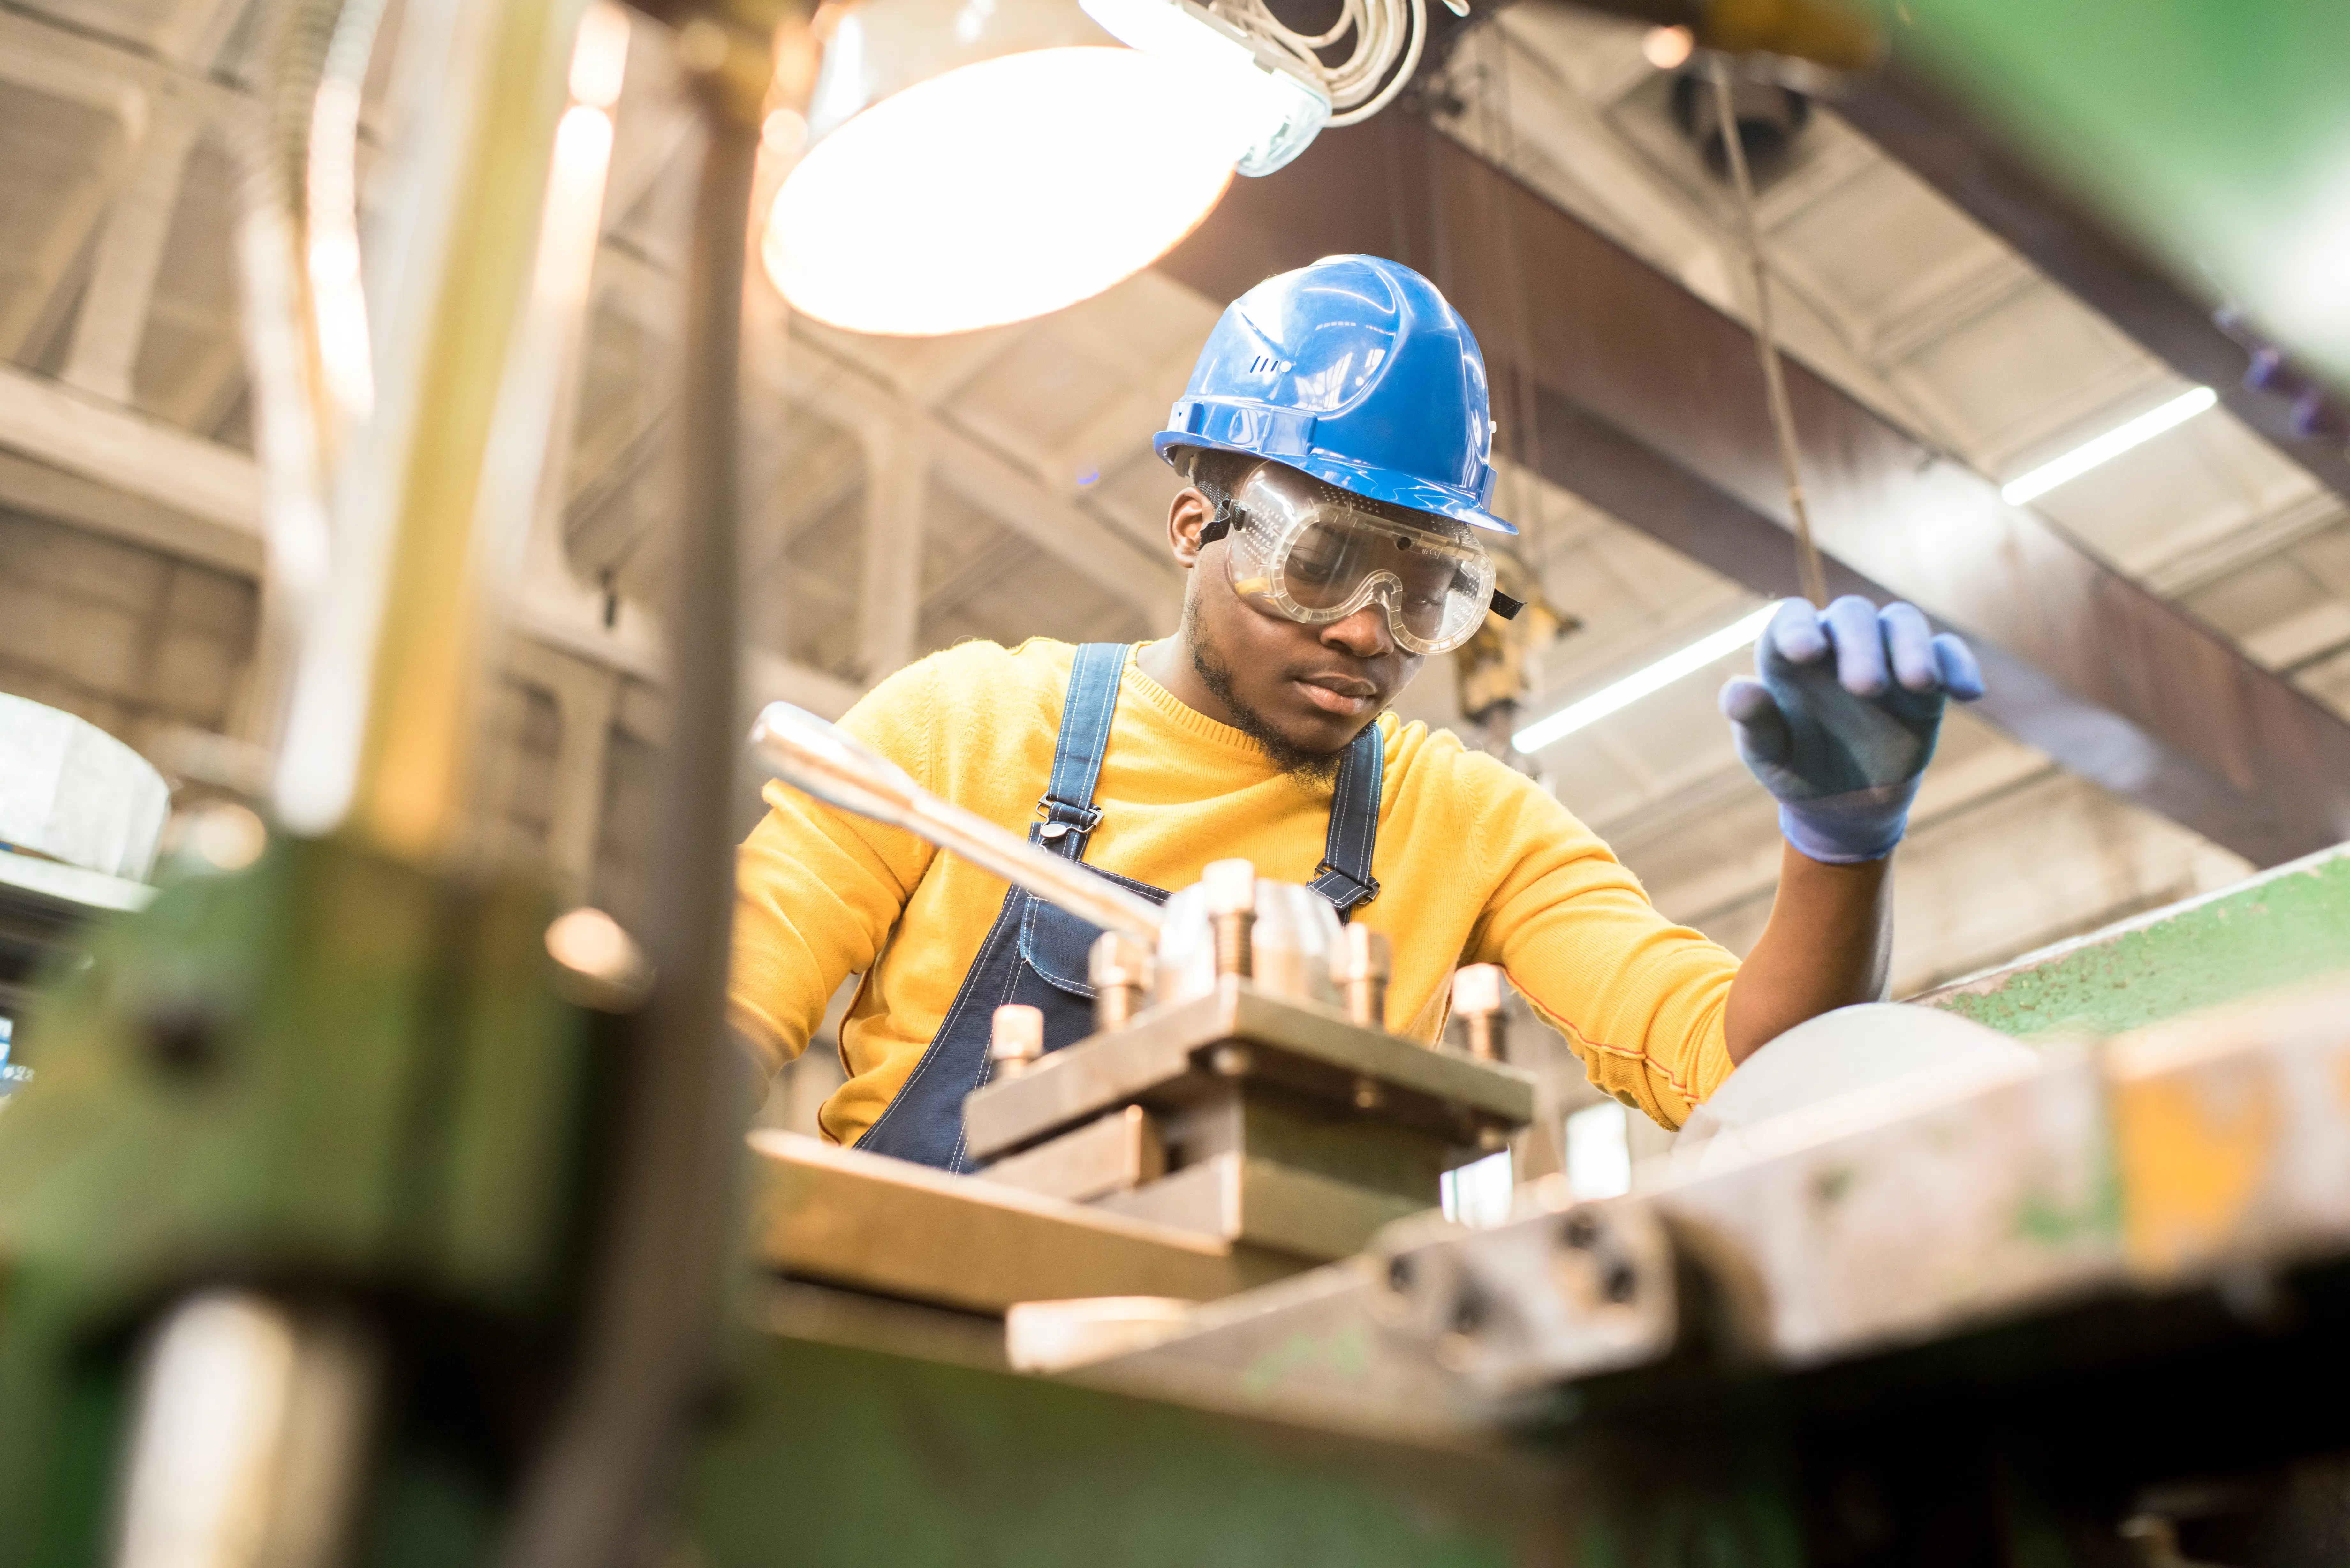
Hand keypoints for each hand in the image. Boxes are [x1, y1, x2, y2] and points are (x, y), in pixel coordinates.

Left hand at [1720, 596, 1984, 862]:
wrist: (1842, 802)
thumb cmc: (1795, 768)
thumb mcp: (1769, 754)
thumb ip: (1754, 723)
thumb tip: (1739, 692)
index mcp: (1791, 655)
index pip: (1792, 617)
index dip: (1797, 627)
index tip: (1805, 654)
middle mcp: (1839, 643)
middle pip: (1852, 615)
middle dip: (1861, 645)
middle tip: (1866, 688)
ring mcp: (1885, 655)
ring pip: (1902, 623)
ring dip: (1913, 647)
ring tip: (1918, 683)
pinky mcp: (1926, 679)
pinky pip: (1948, 655)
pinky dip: (1958, 667)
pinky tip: (1967, 694)